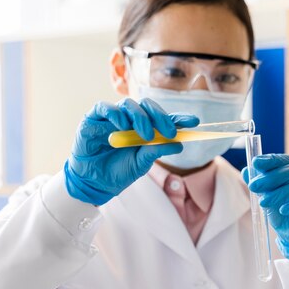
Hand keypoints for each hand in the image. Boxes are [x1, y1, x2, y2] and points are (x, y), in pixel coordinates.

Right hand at [65, 98, 198, 204]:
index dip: (179, 118)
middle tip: (168, 131)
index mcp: (144, 129)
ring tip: (145, 135)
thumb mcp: (142, 163)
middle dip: (161, 117)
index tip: (194, 122)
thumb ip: (157, 150)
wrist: (95, 183)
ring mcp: (112, 118)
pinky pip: (104, 107)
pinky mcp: (93, 118)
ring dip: (140, 117)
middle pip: (147, 107)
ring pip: (129, 105)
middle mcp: (130, 120)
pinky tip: (123, 126)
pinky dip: (115, 114)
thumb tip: (179, 144)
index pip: (164, 119)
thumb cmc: (119, 172)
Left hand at [243, 154, 288, 264]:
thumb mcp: (270, 202)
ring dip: (281, 193)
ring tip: (264, 202)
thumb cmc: (287, 216)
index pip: (285, 160)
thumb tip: (246, 171)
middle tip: (254, 186)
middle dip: (272, 178)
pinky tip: (283, 210)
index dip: (271, 160)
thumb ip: (261, 187)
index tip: (255, 163)